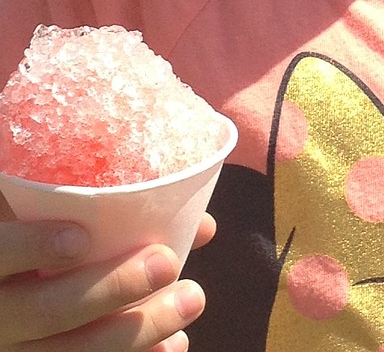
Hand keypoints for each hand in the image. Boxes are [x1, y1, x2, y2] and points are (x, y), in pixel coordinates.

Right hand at [0, 193, 210, 351]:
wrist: (24, 301)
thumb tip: (201, 226)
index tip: (81, 238)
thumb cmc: (45, 241)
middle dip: (112, 288)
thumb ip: (95, 208)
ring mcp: (16, 350)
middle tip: (167, 262)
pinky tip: (172, 345)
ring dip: (137, 330)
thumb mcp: (45, 220)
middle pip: (46, 311)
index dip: (31, 247)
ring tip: (192, 297)